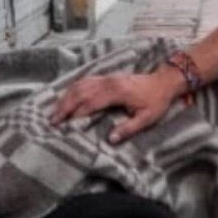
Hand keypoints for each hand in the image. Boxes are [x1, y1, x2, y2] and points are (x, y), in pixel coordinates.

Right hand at [51, 68, 183, 144]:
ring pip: (80, 85)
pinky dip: (73, 89)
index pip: (91, 103)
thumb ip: (129, 129)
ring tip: (55, 112)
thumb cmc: (156, 102)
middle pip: (81, 92)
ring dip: (66, 98)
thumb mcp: (147, 118)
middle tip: (53, 121)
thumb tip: (110, 139)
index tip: (65, 126)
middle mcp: (109, 82)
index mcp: (118, 92)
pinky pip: (85, 80)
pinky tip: (66, 98)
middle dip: (65, 107)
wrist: (164, 82)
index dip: (77, 114)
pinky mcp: (107, 77)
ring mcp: (107, 78)